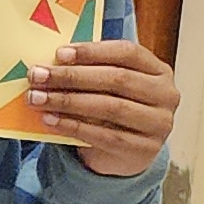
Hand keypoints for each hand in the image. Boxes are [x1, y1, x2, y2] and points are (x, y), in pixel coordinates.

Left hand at [33, 38, 178, 175]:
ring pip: (110, 107)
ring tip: (37, 98)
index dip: (92, 51)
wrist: (123, 152)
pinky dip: (73, 126)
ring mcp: (159, 124)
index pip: (128, 52)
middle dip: (72, 76)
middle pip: (117, 79)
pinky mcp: (144, 149)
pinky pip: (105, 136)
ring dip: (68, 101)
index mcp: (158, 71)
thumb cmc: (111, 106)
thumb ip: (89, 70)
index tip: (59, 53)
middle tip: (37, 75)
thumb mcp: (106, 86)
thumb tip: (48, 62)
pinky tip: (50, 120)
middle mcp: (166, 95)